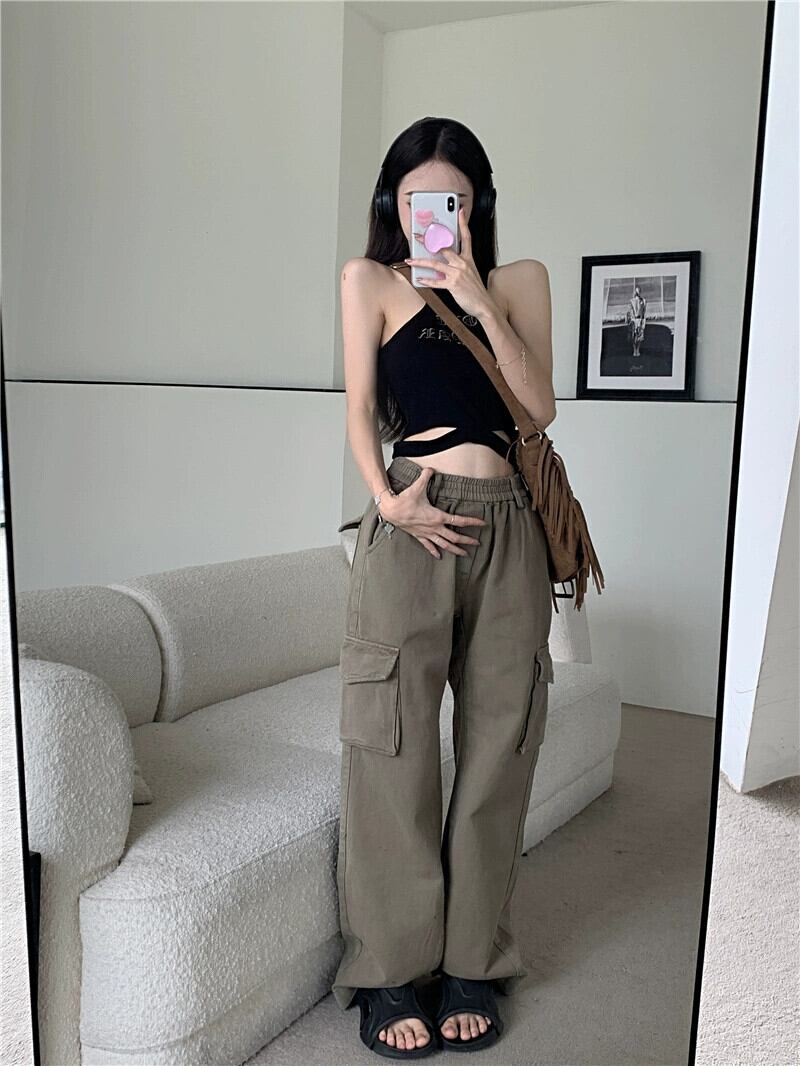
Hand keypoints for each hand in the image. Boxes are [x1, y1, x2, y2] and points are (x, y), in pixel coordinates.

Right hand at [379, 466, 484, 558]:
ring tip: (464, 554)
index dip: (472, 522)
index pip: (459, 520)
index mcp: (437, 516)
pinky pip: (428, 546)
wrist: (391, 510)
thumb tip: (431, 468)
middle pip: (454, 537)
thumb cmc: (405, 500)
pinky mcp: (418, 536)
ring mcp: (427, 533)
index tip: (483, 523)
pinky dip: (434, 551)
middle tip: (478, 543)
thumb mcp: (418, 486)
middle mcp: (434, 527)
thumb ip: (427, 476)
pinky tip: (439, 556)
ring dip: (455, 550)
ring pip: (444, 544)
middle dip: (467, 540)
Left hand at [404, 206, 497, 320]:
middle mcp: (462, 263)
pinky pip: (436, 281)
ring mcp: (457, 273)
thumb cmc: (476, 291)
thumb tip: (444, 262)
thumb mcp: (471, 273)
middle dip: (429, 241)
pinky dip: (427, 281)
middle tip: (418, 236)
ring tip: (410, 260)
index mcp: (468, 259)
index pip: (467, 237)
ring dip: (420, 261)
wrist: (484, 305)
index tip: (460, 212)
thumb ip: (459, 265)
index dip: (463, 223)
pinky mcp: (453, 285)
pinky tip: (419, 279)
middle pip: (444, 247)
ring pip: (435, 263)